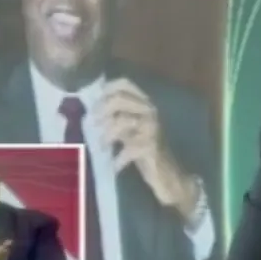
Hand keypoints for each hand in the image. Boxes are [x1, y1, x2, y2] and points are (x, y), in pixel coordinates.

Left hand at [98, 78, 200, 220]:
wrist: (168, 175)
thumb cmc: (145, 152)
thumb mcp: (130, 131)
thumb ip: (116, 119)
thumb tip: (91, 112)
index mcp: (144, 104)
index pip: (125, 84)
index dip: (106, 90)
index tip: (93, 104)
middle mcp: (150, 112)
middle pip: (119, 99)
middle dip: (101, 111)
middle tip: (91, 125)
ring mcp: (152, 128)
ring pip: (122, 121)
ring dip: (107, 134)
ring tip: (101, 147)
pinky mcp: (151, 147)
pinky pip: (128, 148)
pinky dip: (118, 159)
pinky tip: (114, 166)